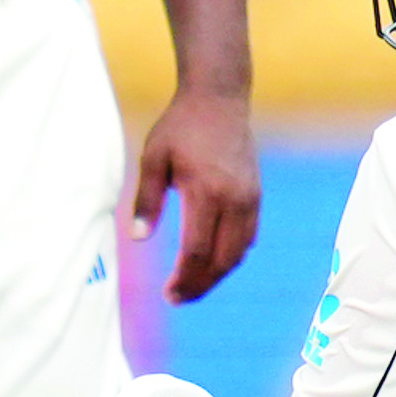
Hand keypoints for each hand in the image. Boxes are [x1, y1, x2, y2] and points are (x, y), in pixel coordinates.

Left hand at [129, 85, 260, 304]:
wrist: (219, 98)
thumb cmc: (180, 126)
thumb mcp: (153, 157)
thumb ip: (147, 200)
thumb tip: (139, 240)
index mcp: (206, 191)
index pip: (198, 251)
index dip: (184, 279)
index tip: (168, 295)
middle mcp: (234, 199)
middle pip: (223, 260)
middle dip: (201, 285)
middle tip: (177, 299)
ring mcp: (250, 198)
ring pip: (239, 253)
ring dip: (217, 275)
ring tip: (193, 286)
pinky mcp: (256, 195)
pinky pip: (249, 237)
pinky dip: (232, 256)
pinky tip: (212, 262)